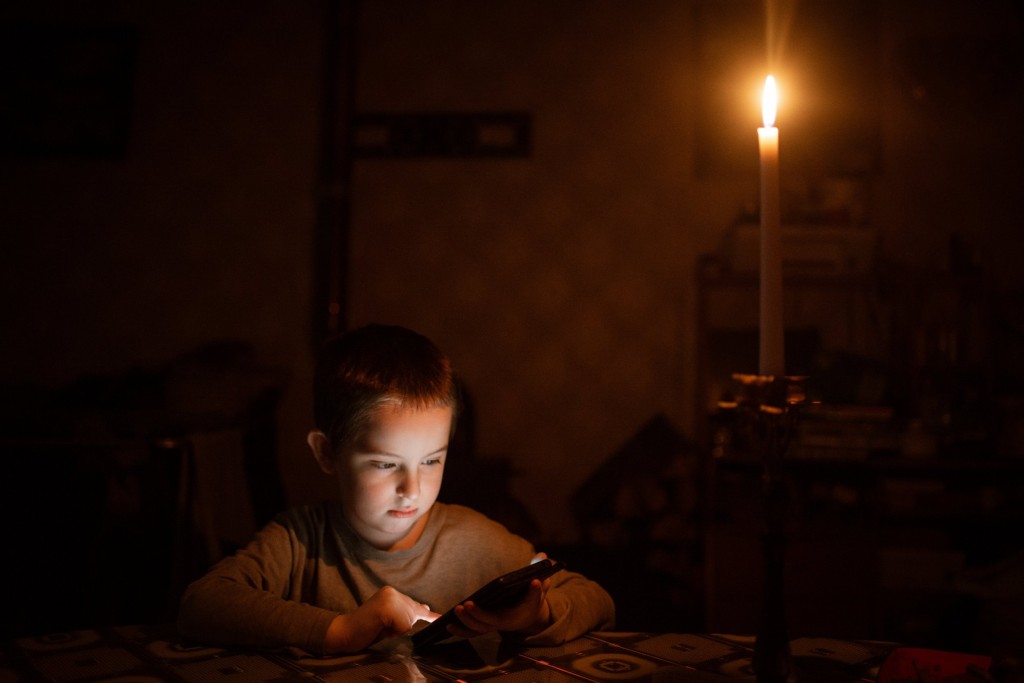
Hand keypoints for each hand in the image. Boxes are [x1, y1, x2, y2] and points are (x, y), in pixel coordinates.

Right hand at [322, 586, 438, 652]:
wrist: (344, 632)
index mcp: (392, 593)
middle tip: (382, 627)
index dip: (426, 614)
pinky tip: (379, 628)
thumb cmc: (366, 628)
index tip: (438, 616)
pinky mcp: (386, 608)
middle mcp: (392, 592)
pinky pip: (402, 627)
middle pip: (413, 615)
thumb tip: (425, 608)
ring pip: (408, 622)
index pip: (413, 605)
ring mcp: (389, 598)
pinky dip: (392, 633)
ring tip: (380, 627)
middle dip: (401, 626)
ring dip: (396, 630)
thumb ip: (405, 613)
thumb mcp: (389, 619)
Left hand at [448, 553, 553, 639]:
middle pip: (489, 623)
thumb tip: (543, 554)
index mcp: (517, 613)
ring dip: (465, 622)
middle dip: (477, 615)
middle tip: (467, 604)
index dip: (523, 597)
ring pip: (477, 629)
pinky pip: (470, 632)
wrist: (528, 617)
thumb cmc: (531, 599)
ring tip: (456, 610)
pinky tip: (448, 624)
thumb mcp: (539, 586)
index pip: (523, 603)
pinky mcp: (483, 626)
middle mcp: (503, 622)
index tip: (525, 587)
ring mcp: (492, 625)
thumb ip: (539, 569)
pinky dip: (460, 631)